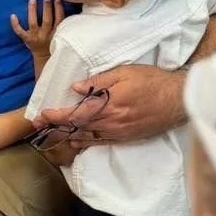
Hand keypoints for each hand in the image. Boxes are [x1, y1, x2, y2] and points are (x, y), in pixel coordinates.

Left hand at [10, 0, 64, 59]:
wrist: (44, 58)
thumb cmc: (53, 43)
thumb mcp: (61, 35)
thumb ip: (62, 24)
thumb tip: (62, 5)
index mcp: (56, 34)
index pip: (59, 20)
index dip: (59, 10)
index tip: (57, 0)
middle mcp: (46, 35)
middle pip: (47, 21)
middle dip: (47, 9)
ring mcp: (35, 38)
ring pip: (33, 23)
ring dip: (33, 11)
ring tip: (33, 0)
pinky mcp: (27, 40)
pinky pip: (20, 32)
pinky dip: (16, 24)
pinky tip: (13, 15)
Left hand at [34, 65, 185, 146]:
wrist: (178, 100)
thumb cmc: (152, 81)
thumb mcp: (125, 72)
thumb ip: (99, 81)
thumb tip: (76, 89)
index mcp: (108, 104)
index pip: (75, 113)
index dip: (56, 115)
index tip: (41, 115)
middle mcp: (111, 122)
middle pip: (77, 127)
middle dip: (55, 126)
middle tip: (37, 125)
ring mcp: (118, 132)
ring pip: (86, 136)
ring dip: (66, 135)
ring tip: (49, 133)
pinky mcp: (126, 137)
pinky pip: (101, 142)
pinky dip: (85, 142)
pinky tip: (75, 141)